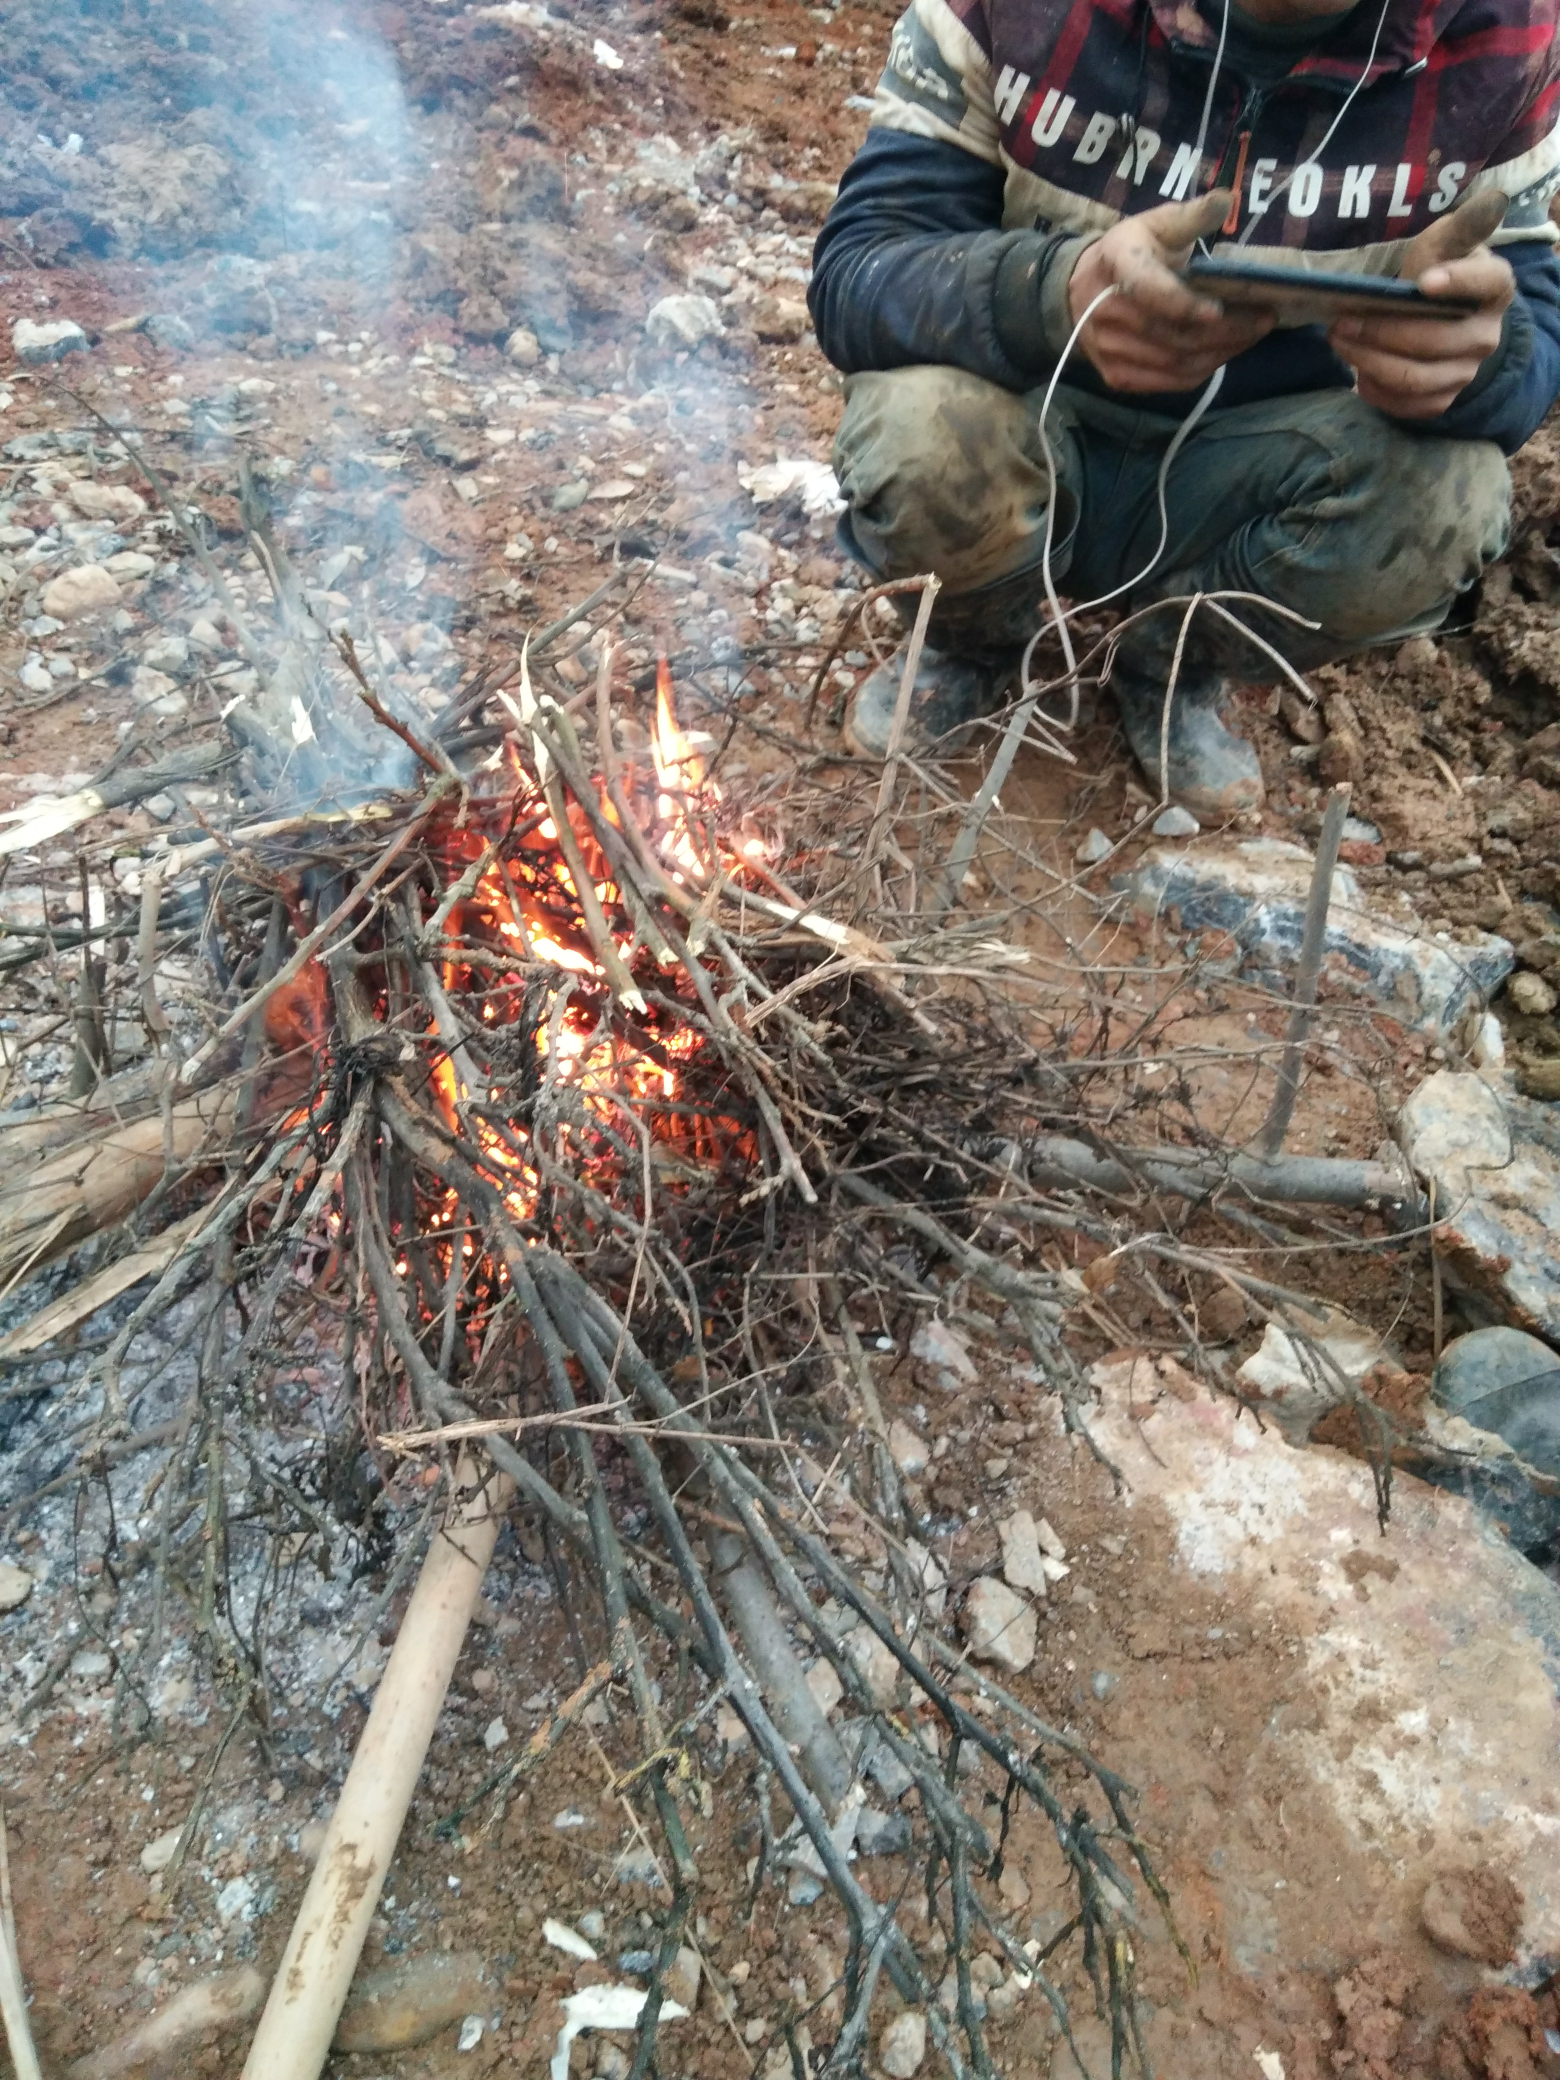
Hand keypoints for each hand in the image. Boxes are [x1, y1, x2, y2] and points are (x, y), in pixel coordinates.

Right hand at [1067, 188, 1276, 391]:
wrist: (1082, 291)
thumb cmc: (1132, 252)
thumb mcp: (1157, 223)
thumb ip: (1191, 216)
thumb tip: (1226, 199)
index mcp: (1117, 262)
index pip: (1148, 289)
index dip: (1182, 304)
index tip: (1218, 309)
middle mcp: (1105, 311)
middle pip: (1172, 333)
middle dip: (1225, 330)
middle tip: (1263, 319)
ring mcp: (1109, 349)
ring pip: (1176, 361)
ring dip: (1221, 352)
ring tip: (1252, 334)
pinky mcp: (1118, 376)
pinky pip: (1169, 381)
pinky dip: (1203, 370)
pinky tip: (1226, 352)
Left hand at [1329, 190, 1513, 417]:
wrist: (1437, 320)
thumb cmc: (1435, 273)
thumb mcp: (1445, 244)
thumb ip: (1460, 227)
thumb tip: (1492, 200)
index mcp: (1495, 287)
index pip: (1485, 282)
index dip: (1457, 282)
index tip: (1423, 281)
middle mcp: (1486, 336)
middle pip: (1432, 341)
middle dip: (1380, 332)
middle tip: (1340, 320)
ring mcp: (1465, 373)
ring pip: (1413, 378)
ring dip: (1367, 360)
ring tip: (1338, 339)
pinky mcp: (1441, 400)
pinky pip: (1405, 405)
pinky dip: (1374, 388)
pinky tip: (1357, 368)